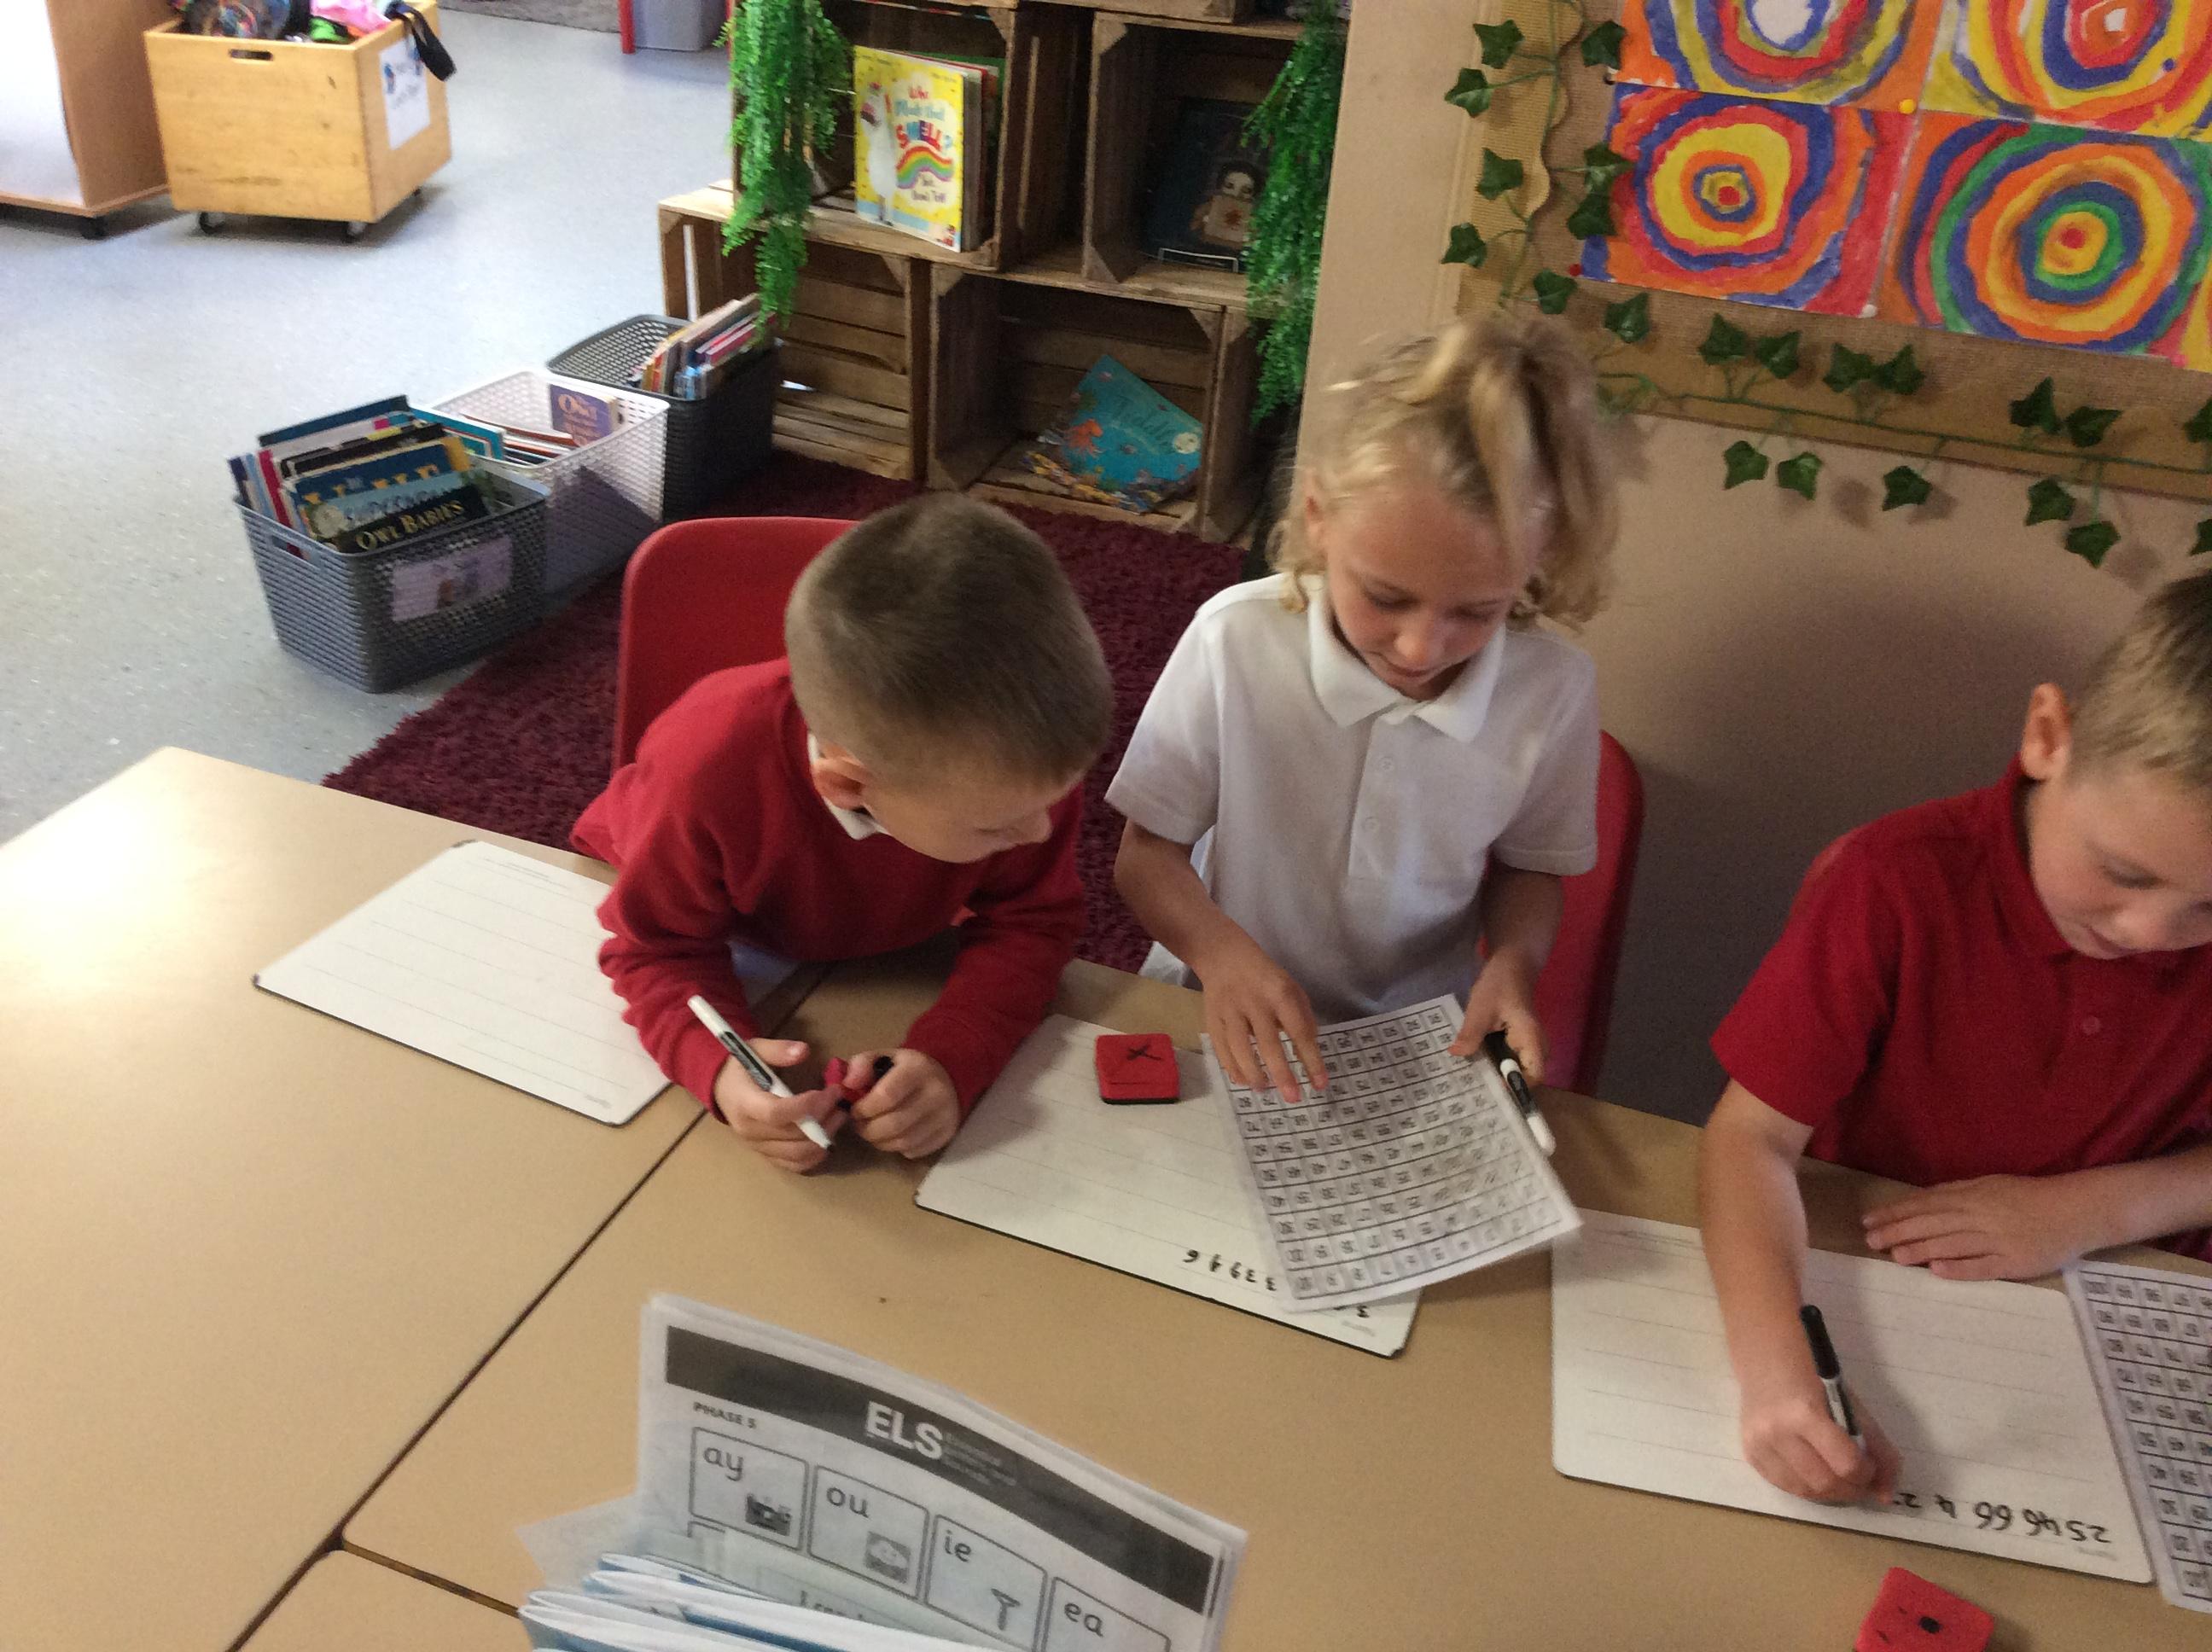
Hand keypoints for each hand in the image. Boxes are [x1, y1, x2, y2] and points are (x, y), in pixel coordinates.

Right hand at [712, 1040, 841, 1173]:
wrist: (722, 1090)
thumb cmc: (740, 1068)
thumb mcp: (754, 1049)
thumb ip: (778, 1050)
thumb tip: (804, 1051)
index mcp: (744, 1104)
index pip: (775, 1113)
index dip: (804, 1107)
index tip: (827, 1093)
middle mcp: (750, 1130)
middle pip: (791, 1135)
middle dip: (822, 1118)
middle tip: (839, 1099)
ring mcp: (758, 1146)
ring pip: (797, 1153)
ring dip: (824, 1138)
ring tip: (839, 1116)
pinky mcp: (766, 1154)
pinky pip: (793, 1164)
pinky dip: (814, 1156)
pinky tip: (828, 1138)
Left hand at [844, 1048, 959, 1158]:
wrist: (947, 1076)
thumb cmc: (906, 1069)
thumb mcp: (883, 1057)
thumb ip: (861, 1065)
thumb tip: (848, 1085)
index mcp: (917, 1069)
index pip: (886, 1096)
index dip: (864, 1108)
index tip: (855, 1110)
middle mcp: (936, 1093)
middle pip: (894, 1124)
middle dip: (868, 1130)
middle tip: (860, 1126)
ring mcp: (945, 1116)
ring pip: (903, 1142)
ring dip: (879, 1142)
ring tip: (872, 1133)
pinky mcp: (947, 1133)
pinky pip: (914, 1151)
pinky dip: (897, 1149)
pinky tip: (891, 1138)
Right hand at [1193, 934, 1325, 1102]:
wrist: (1224, 956)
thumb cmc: (1266, 977)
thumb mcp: (1292, 989)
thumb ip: (1302, 1019)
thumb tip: (1307, 1056)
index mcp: (1281, 993)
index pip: (1299, 1031)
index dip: (1311, 1060)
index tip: (1320, 1084)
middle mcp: (1255, 1002)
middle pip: (1268, 1043)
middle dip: (1282, 1074)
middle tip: (1293, 1098)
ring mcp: (1230, 1010)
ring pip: (1240, 1048)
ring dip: (1254, 1073)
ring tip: (1265, 1091)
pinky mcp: (1212, 1018)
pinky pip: (1221, 1048)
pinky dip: (1232, 1067)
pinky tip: (1243, 1080)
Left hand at [1447, 948, 1545, 1080]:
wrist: (1512, 962)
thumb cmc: (1500, 983)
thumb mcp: (1481, 1008)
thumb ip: (1471, 1033)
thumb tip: (1457, 1054)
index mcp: (1530, 1038)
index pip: (1535, 1074)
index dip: (1518, 1085)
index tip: (1495, 1089)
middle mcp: (1535, 1044)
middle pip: (1527, 1074)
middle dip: (1506, 1085)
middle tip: (1480, 1093)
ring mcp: (1528, 1041)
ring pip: (1519, 1066)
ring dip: (1500, 1074)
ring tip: (1476, 1084)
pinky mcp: (1519, 1038)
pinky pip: (1512, 1057)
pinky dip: (1497, 1063)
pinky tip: (1478, 1064)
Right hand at [1738, 1364, 1901, 1505]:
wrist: (1767, 1363)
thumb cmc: (1815, 1381)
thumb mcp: (1853, 1407)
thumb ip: (1878, 1449)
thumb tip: (1885, 1495)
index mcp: (1806, 1414)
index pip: (1845, 1465)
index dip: (1866, 1473)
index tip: (1869, 1465)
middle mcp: (1777, 1433)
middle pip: (1825, 1484)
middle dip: (1850, 1488)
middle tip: (1858, 1479)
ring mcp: (1759, 1445)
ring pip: (1804, 1492)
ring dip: (1830, 1492)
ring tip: (1839, 1478)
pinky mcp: (1749, 1453)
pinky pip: (1784, 1486)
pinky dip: (1806, 1487)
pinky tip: (1815, 1473)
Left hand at [1863, 1173, 2107, 1279]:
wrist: (2075, 1210)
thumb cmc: (2028, 1197)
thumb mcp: (1989, 1186)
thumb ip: (1955, 1194)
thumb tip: (1919, 1202)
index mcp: (1972, 1196)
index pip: (1925, 1204)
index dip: (1896, 1213)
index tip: (1870, 1221)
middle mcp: (1980, 1215)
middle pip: (1933, 1223)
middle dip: (1899, 1231)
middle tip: (1871, 1241)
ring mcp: (1997, 1239)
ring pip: (1953, 1244)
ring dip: (1922, 1249)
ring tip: (1896, 1256)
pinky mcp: (2015, 1262)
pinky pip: (1984, 1266)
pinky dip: (1960, 1268)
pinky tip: (1938, 1271)